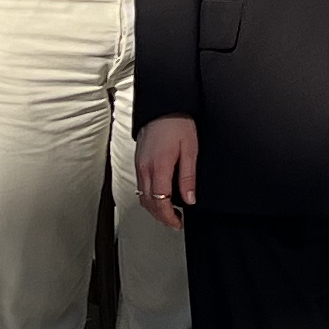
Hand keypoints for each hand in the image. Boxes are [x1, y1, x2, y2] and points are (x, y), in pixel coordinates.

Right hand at [137, 115, 199, 229]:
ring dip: (154, 208)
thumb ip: (188, 177)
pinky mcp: (138, 161)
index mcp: (159, 167)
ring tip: (169, 212)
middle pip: (148, 203)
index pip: (160, 202)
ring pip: (142, 196)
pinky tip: (160, 196)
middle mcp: (145, 168)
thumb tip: (190, 199)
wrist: (163, 105)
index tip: (177, 223)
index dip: (168, 217)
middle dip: (161, 217)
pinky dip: (149, 197)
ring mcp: (139, 165)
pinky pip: (140, 186)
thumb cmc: (178, 123)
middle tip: (175, 222)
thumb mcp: (190, 150)